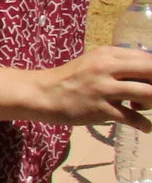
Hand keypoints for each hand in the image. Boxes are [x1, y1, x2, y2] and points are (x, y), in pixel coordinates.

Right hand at [28, 46, 151, 129]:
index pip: (147, 58)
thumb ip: (119, 63)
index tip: (151, 81)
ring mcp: (104, 89)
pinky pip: (132, 118)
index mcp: (108, 54)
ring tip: (142, 107)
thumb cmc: (70, 78)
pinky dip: (144, 125)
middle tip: (150, 95)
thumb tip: (148, 72)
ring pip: (147, 93)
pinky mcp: (100, 109)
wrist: (43, 94)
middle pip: (151, 71)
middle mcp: (107, 68)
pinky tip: (146, 128)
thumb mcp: (94, 62)